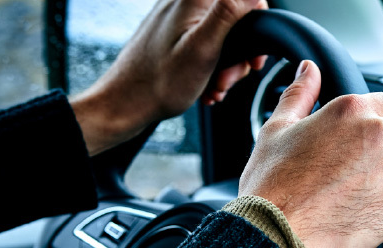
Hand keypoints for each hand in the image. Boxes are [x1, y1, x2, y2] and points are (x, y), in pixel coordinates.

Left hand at [71, 0, 267, 154]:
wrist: (125, 103)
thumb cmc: (159, 82)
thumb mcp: (203, 48)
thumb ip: (228, 13)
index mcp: (193, 1)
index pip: (245, 0)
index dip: (257, 25)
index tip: (253, 56)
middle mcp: (184, 3)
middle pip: (234, 19)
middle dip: (239, 54)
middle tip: (228, 77)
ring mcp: (177, 18)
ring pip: (221, 35)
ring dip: (225, 65)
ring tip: (214, 86)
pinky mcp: (173, 33)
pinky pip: (204, 44)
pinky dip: (211, 66)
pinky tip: (205, 86)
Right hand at [238, 60, 382, 247]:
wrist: (277, 234)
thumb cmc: (272, 186)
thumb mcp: (277, 130)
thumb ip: (300, 94)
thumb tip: (308, 70)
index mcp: (354, 111)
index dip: (381, 124)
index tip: (363, 144)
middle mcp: (381, 135)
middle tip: (347, 179)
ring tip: (348, 201)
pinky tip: (356, 217)